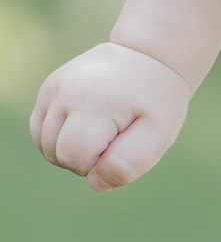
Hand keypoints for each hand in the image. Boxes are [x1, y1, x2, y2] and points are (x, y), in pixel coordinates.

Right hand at [30, 42, 192, 188]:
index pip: (74, 157)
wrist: (149, 58)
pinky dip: (59, 137)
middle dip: (83, 160)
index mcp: (94, 102)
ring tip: (101, 131)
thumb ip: (131, 163)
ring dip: (70, 150)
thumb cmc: (156, 101)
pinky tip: (85, 126)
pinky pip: (40, 129)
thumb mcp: (159, 133)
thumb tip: (95, 183)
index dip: (96, 164)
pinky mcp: (48, 87)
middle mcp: (65, 91)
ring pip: (44, 144)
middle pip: (56, 153)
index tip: (121, 145)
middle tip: (115, 137)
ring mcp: (53, 87)